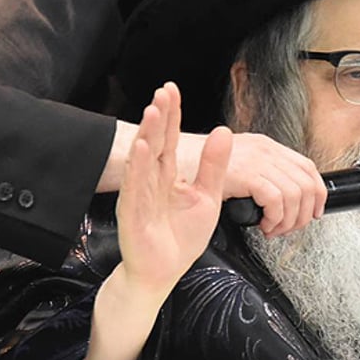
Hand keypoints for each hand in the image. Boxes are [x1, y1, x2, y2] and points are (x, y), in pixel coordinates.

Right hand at [80, 82, 230, 359]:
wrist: (162, 269)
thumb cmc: (180, 235)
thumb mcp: (207, 196)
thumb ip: (215, 167)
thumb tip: (225, 134)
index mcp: (168, 176)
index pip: (171, 140)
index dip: (172, 116)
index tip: (172, 90)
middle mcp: (151, 181)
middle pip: (156, 143)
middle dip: (160, 117)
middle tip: (164, 91)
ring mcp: (140, 195)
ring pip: (144, 161)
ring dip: (148, 135)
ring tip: (154, 111)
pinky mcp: (134, 214)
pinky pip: (137, 188)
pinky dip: (140, 168)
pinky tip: (144, 149)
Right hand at [175, 133, 327, 238]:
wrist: (168, 163)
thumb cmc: (195, 171)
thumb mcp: (235, 166)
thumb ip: (259, 175)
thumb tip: (281, 198)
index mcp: (266, 147)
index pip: (307, 168)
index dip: (317, 193)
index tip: (314, 211)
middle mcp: (266, 150)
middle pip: (307, 183)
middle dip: (305, 212)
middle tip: (290, 228)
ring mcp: (257, 160)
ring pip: (296, 194)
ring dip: (290, 220)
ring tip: (274, 230)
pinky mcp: (246, 173)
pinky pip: (277, 200)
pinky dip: (276, 218)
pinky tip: (264, 226)